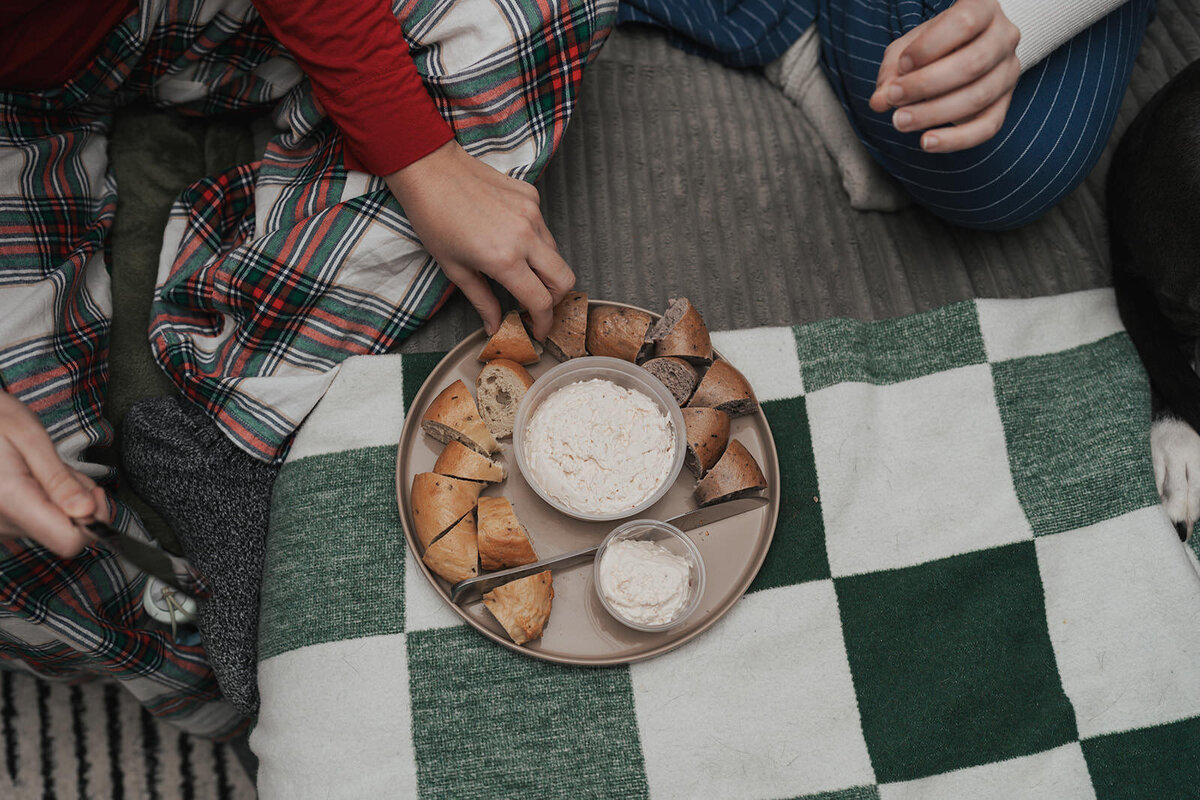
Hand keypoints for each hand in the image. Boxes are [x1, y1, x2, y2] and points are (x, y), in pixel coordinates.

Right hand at [0, 392, 107, 556]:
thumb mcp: (31, 438)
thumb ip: (59, 478)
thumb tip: (87, 511)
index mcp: (11, 501)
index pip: (68, 541)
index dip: (92, 521)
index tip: (94, 493)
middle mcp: (3, 523)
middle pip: (65, 532)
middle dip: (78, 501)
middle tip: (63, 468)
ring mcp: (1, 526)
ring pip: (55, 524)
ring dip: (63, 497)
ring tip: (43, 466)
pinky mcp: (2, 523)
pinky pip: (39, 519)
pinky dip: (48, 499)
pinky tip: (33, 476)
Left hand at [385, 141, 573, 338]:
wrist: (430, 170)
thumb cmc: (434, 217)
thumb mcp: (455, 268)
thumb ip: (482, 301)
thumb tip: (494, 326)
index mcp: (504, 259)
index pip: (541, 301)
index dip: (544, 322)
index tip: (538, 330)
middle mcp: (525, 235)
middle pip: (564, 279)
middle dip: (555, 299)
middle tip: (537, 306)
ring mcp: (531, 213)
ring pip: (555, 253)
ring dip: (544, 270)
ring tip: (520, 273)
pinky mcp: (531, 196)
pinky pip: (543, 228)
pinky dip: (534, 241)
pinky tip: (511, 239)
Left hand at [869, 0, 1020, 152]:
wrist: (969, 48)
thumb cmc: (934, 44)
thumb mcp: (910, 46)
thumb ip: (893, 69)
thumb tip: (879, 101)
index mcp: (983, 8)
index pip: (963, 24)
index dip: (929, 47)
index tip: (903, 65)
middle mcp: (1004, 37)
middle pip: (971, 64)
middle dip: (925, 85)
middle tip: (893, 99)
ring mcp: (1009, 71)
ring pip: (978, 97)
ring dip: (934, 113)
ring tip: (900, 121)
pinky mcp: (1006, 103)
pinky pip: (987, 127)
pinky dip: (955, 140)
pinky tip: (926, 142)